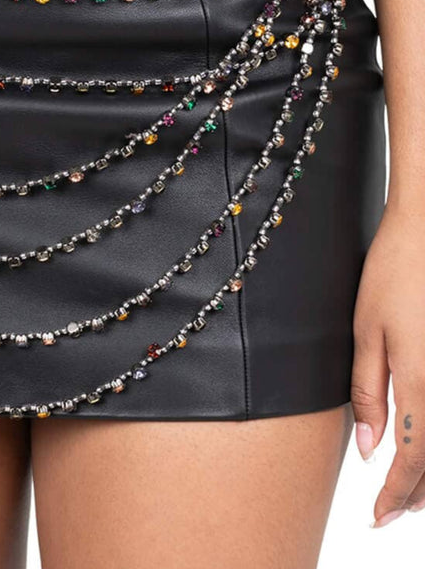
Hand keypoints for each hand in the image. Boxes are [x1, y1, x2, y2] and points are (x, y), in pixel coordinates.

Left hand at [351, 204, 424, 525]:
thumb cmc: (396, 270)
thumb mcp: (366, 330)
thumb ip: (368, 391)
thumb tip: (369, 448)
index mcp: (424, 382)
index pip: (414, 460)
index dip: (397, 494)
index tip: (379, 514)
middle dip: (418, 492)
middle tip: (392, 507)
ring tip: (410, 486)